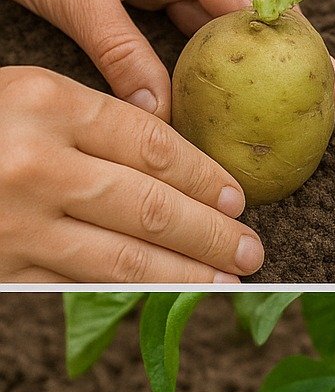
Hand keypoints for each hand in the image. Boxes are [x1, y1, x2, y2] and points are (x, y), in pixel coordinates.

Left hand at [0, 0, 334, 120]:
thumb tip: (163, 121)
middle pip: (262, 4)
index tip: (321, 87)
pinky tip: (244, 93)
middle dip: (299, 53)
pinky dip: (223, 61)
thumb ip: (123, 55)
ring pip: (237, 18)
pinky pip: (205, 25)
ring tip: (306, 103)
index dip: (290, 46)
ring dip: (266, 61)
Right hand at [0, 66, 264, 282]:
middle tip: (253, 250)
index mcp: (46, 101)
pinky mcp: (2, 268)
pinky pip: (83, 285)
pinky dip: (134, 292)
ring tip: (229, 280)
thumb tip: (185, 171)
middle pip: (152, 207)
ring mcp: (16, 223)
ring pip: (126, 257)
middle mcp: (34, 162)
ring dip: (188, 274)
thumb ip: (96, 125)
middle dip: (213, 234)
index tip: (239, 198)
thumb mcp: (27, 96)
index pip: (156, 146)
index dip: (207, 178)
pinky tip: (168, 294)